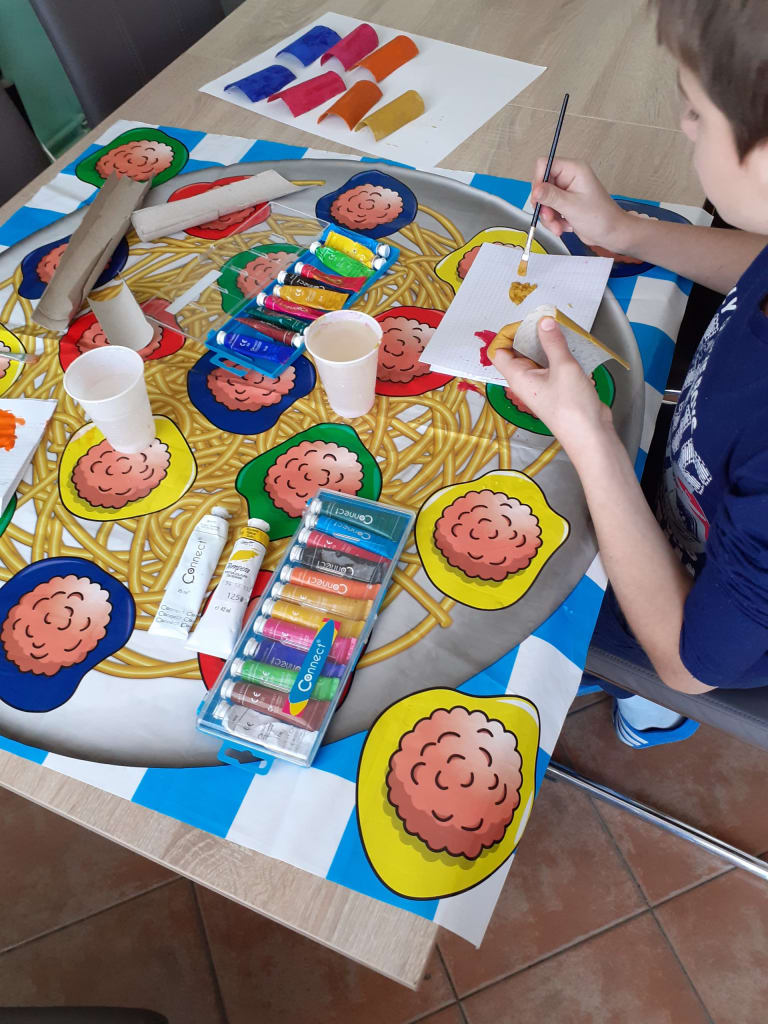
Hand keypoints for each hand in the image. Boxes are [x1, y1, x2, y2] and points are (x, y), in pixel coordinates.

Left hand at [491, 317, 611, 455]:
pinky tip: (573, 348)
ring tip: (562, 332)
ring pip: (538, 357)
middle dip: (531, 334)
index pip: (499, 351)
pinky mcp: (556, 387)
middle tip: (548, 323)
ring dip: (548, 343)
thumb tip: (543, 322)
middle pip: (518, 351)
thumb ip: (553, 342)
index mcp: (518, 377)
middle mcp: (526, 381)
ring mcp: (541, 384)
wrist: (590, 434)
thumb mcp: (563, 368)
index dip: (508, 334)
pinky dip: (560, 354)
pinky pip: (552, 364)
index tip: (528, 323)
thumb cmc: (572, 408)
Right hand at [532, 158, 628, 251]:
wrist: (611, 233)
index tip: (538, 199)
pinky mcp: (564, 203)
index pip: (545, 164)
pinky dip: (553, 221)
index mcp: (574, 169)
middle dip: (544, 205)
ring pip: (543, 200)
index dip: (538, 181)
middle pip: (541, 185)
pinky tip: (563, 226)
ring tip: (558, 227)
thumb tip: (534, 189)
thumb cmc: (600, 217)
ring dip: (548, 217)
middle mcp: (569, 177)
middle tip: (550, 217)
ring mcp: (566, 191)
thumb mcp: (572, 206)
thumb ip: (551, 196)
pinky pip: (549, 210)